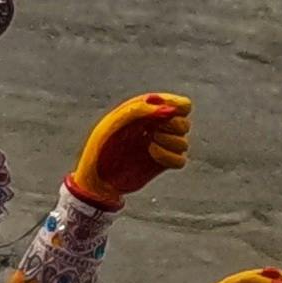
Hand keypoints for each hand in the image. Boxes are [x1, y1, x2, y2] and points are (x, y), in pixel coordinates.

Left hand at [69, 92, 192, 204]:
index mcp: (149, 112)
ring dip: (170, 141)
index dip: (179, 106)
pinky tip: (152, 153)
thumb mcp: (116, 121)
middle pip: (185, 123)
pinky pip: (181, 160)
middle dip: (173, 125)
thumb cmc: (101, 145)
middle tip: (153, 129)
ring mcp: (161, 148)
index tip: (164, 113)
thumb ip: (141, 110)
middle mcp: (158, 129)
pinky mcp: (162, 165)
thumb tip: (171, 111)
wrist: (97, 177)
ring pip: (184, 142)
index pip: (181, 105)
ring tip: (150, 142)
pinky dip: (169, 156)